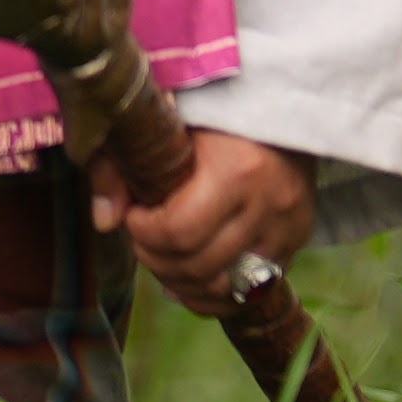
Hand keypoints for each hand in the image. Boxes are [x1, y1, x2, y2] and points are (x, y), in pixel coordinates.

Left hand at [89, 128, 316, 315]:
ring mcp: (287, 229)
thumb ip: (121, 167)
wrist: (283, 106)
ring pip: (224, 287)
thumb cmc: (214, 112)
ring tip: (163, 254)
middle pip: (199, 265)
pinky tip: (187, 280)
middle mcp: (267, 205)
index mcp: (236, 171)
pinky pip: (250, 292)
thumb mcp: (162, 127)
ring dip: (181, 280)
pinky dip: (213, 295)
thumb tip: (104, 221)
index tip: (134, 213)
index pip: (179, 231)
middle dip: (156, 257)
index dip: (143, 232)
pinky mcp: (297, 242)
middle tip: (143, 236)